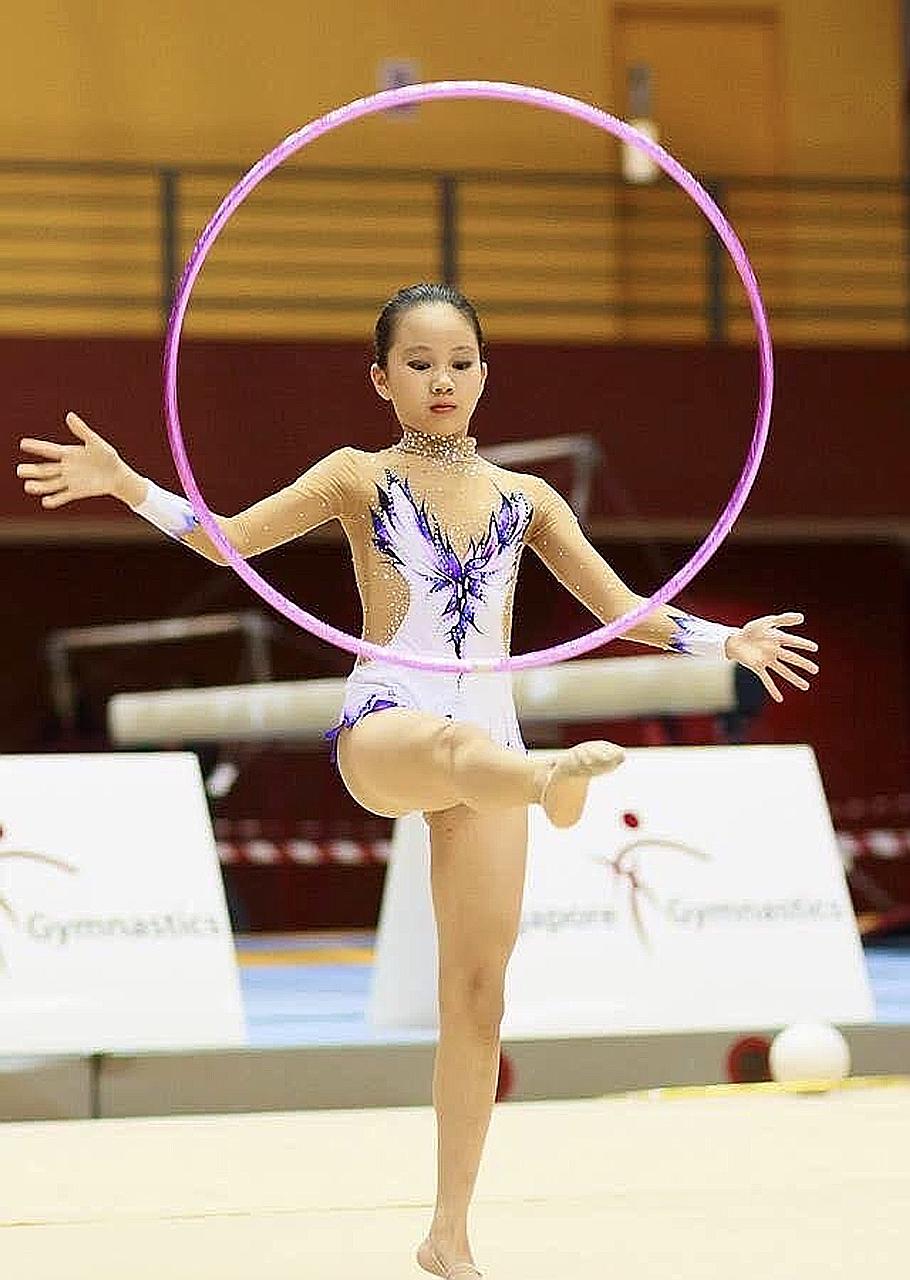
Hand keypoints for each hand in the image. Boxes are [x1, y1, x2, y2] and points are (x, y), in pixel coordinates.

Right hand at [18, 412, 134, 507]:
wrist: (117, 476)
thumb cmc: (107, 457)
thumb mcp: (96, 442)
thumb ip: (82, 431)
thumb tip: (69, 415)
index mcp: (68, 453)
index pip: (49, 450)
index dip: (36, 447)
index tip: (23, 443)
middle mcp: (64, 467)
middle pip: (44, 469)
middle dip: (32, 470)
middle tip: (19, 471)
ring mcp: (69, 481)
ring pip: (50, 484)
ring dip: (39, 486)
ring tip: (28, 486)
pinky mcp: (76, 492)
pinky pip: (62, 497)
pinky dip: (54, 500)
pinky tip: (46, 502)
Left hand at [725, 612, 818, 702]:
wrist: (734, 640)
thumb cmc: (751, 629)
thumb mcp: (766, 622)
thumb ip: (783, 619)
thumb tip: (802, 617)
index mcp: (777, 639)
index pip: (793, 642)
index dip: (803, 644)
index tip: (814, 648)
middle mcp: (775, 651)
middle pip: (791, 658)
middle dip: (803, 664)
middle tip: (815, 670)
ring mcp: (767, 660)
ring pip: (783, 671)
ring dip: (794, 679)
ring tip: (806, 687)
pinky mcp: (758, 667)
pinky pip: (766, 679)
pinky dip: (772, 689)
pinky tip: (780, 699)